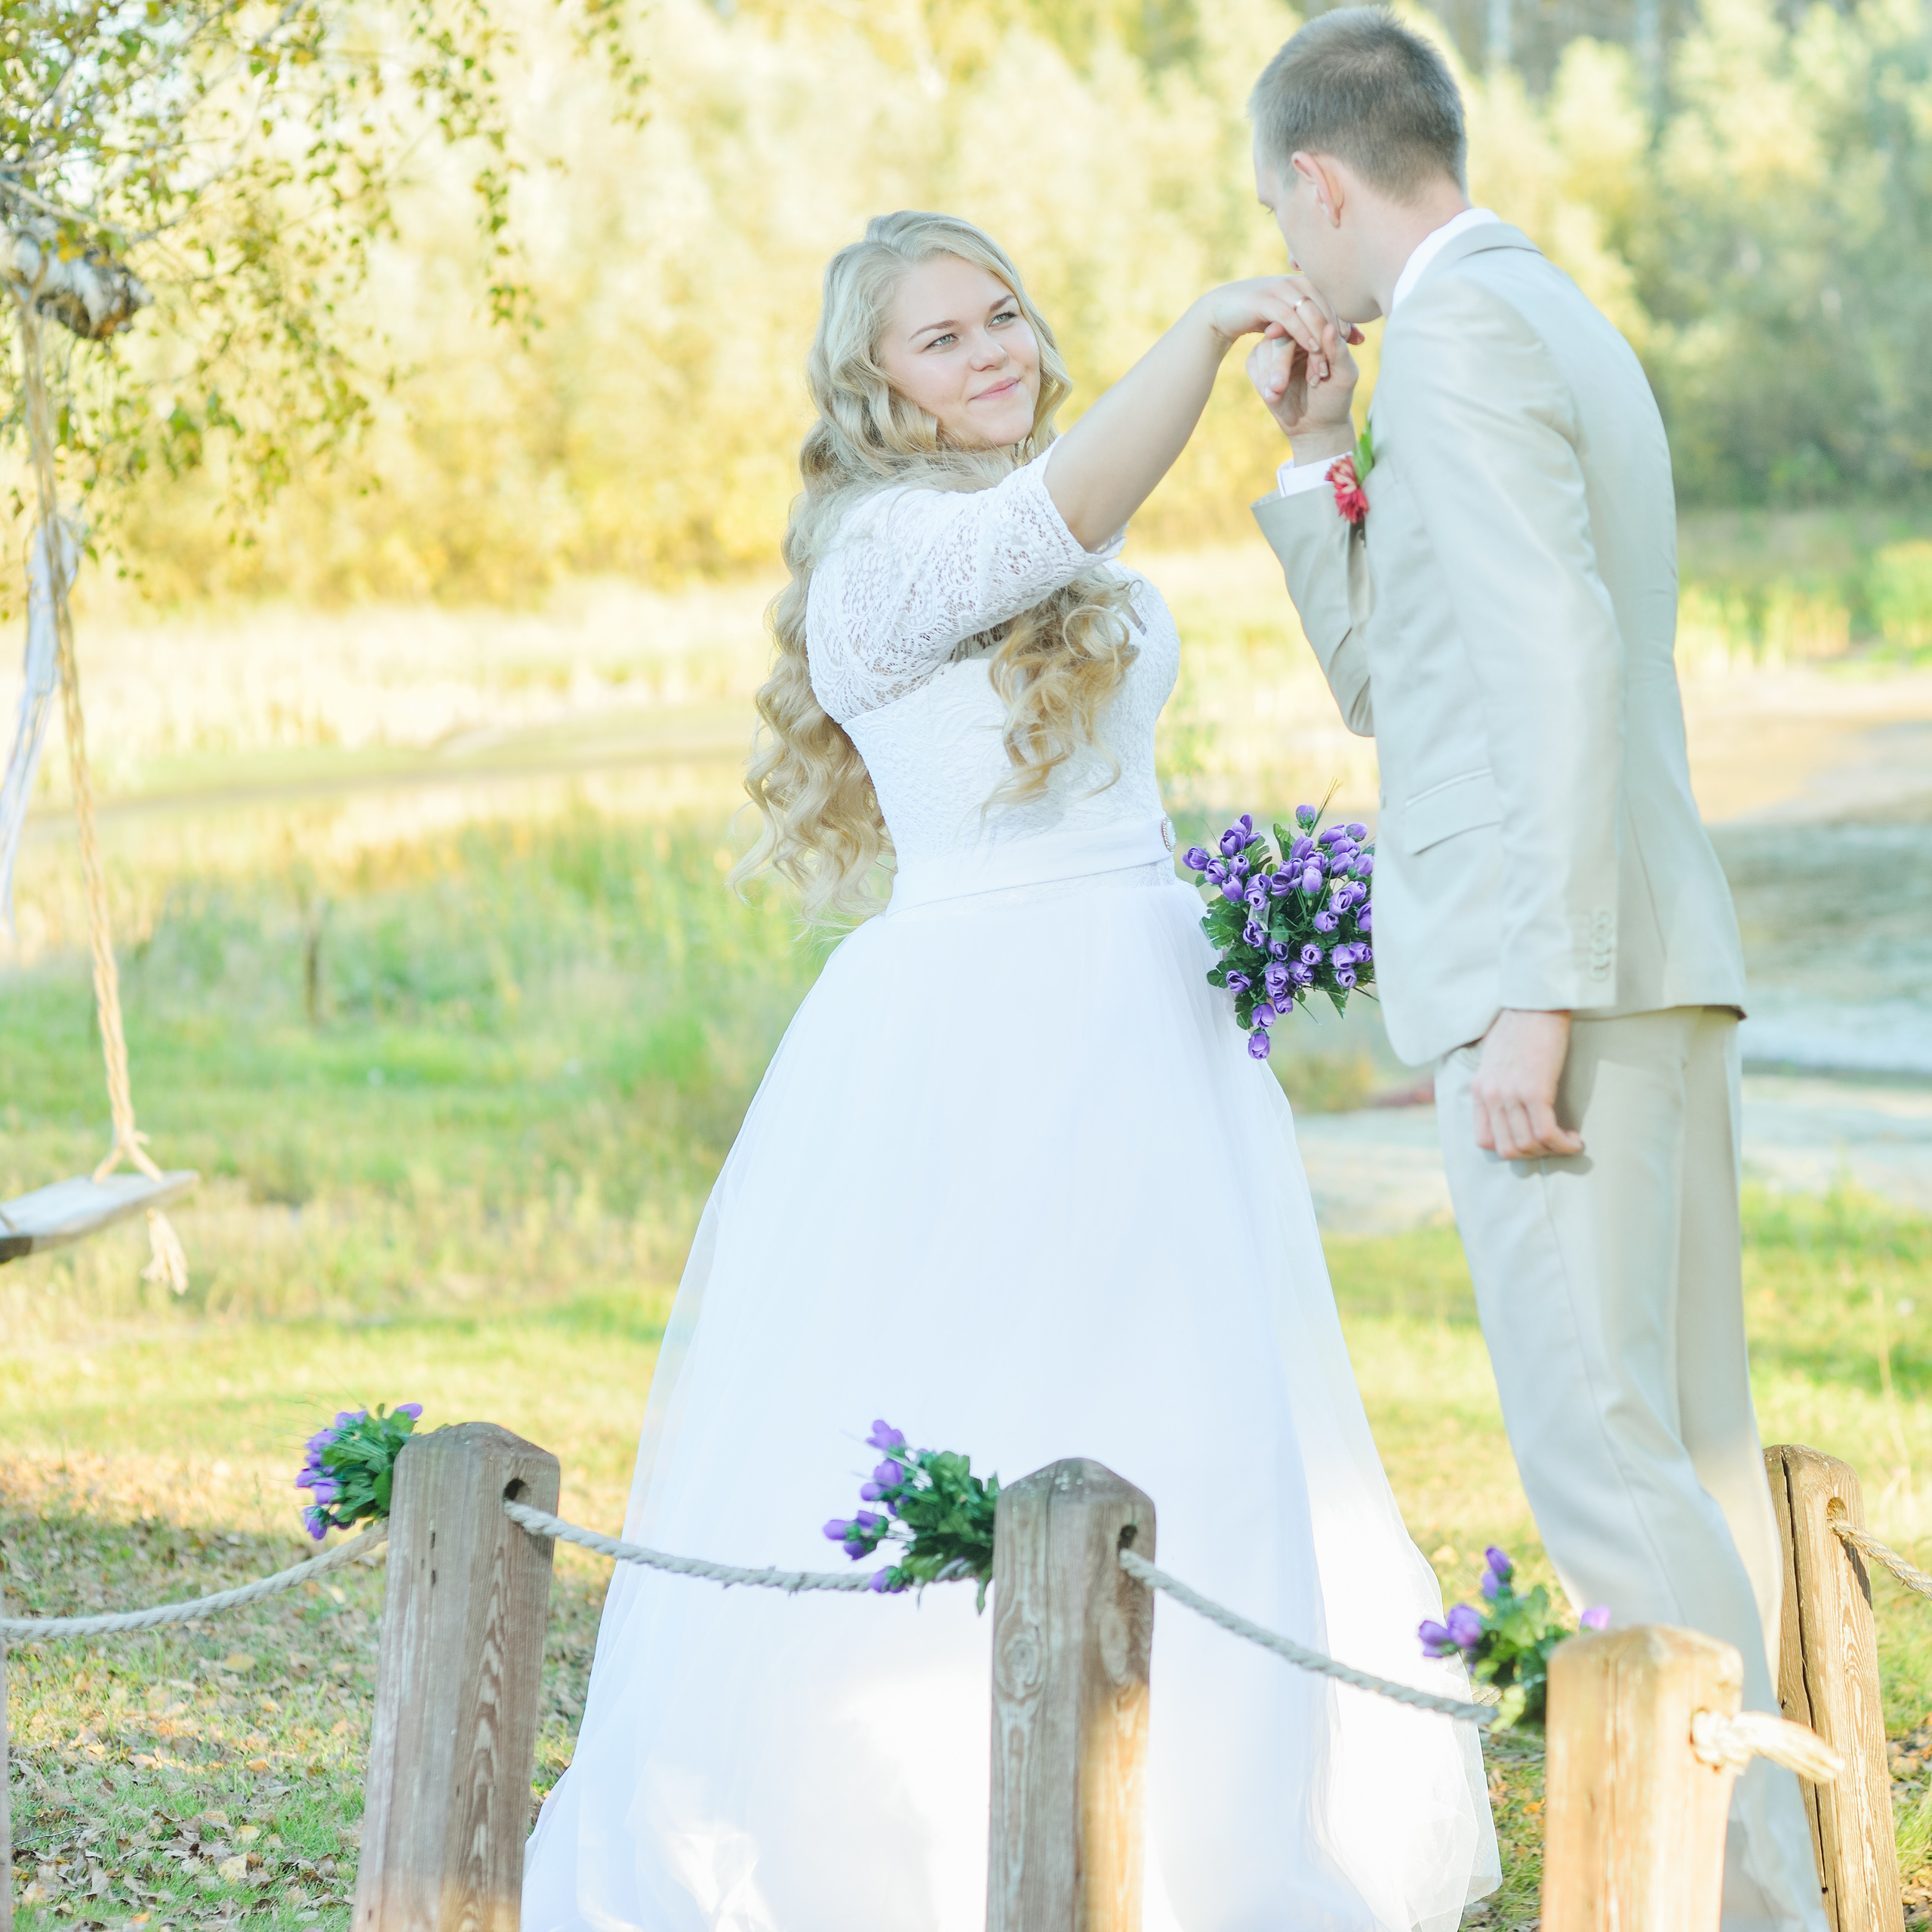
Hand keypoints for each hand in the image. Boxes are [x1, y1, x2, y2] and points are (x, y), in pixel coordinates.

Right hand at [1199, 275, 1362, 362]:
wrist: (1222, 311)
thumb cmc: (1258, 316)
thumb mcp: (1291, 320)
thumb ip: (1318, 324)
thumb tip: (1355, 336)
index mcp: (1306, 283)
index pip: (1335, 302)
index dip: (1348, 321)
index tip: (1360, 342)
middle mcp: (1296, 281)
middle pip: (1326, 306)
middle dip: (1336, 330)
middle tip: (1347, 353)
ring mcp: (1280, 288)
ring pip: (1310, 311)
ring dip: (1321, 335)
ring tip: (1331, 355)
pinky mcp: (1265, 300)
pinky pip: (1290, 317)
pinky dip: (1303, 332)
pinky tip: (1312, 348)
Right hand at [1245, 292, 1359, 448]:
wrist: (1317, 427)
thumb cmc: (1335, 399)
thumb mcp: (1345, 376)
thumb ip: (1339, 352)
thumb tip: (1329, 327)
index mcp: (1315, 333)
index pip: (1304, 321)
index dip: (1306, 340)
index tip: (1318, 369)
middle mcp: (1293, 338)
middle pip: (1279, 334)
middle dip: (1286, 360)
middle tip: (1304, 383)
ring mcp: (1274, 353)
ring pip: (1263, 349)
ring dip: (1275, 372)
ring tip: (1284, 391)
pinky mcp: (1260, 369)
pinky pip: (1253, 365)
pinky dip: (1263, 381)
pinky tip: (1275, 396)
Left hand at [1470, 1010, 1583, 1159]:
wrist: (1535, 1001)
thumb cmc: (1521, 1025)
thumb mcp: (1496, 1058)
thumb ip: (1497, 1082)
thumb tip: (1510, 1103)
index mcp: (1479, 1089)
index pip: (1484, 1140)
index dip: (1511, 1149)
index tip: (1532, 1142)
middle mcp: (1490, 1095)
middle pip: (1507, 1149)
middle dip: (1535, 1155)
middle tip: (1555, 1145)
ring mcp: (1510, 1094)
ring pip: (1528, 1146)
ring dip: (1553, 1150)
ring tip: (1569, 1141)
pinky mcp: (1534, 1090)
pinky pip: (1546, 1133)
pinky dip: (1563, 1144)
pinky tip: (1575, 1139)